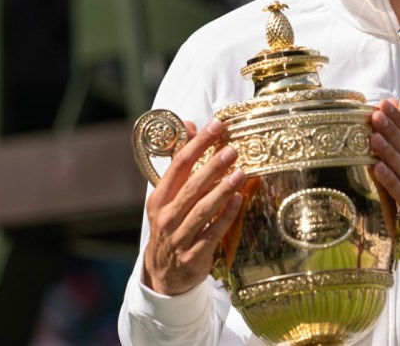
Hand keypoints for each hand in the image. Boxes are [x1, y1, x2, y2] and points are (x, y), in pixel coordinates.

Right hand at [143, 118, 246, 294]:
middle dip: (212, 167)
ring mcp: (179, 237)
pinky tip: (239, 201)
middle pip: (191, 187)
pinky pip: (213, 233)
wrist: (164, 274)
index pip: (178, 165)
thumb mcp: (169, 196)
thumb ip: (181, 162)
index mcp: (159, 198)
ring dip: (222, 190)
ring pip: (202, 210)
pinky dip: (226, 217)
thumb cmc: (171, 225)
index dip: (197, 144)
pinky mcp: (194, 255)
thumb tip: (189, 125)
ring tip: (240, 173)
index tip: (216, 126)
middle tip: (232, 150)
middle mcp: (167, 216)